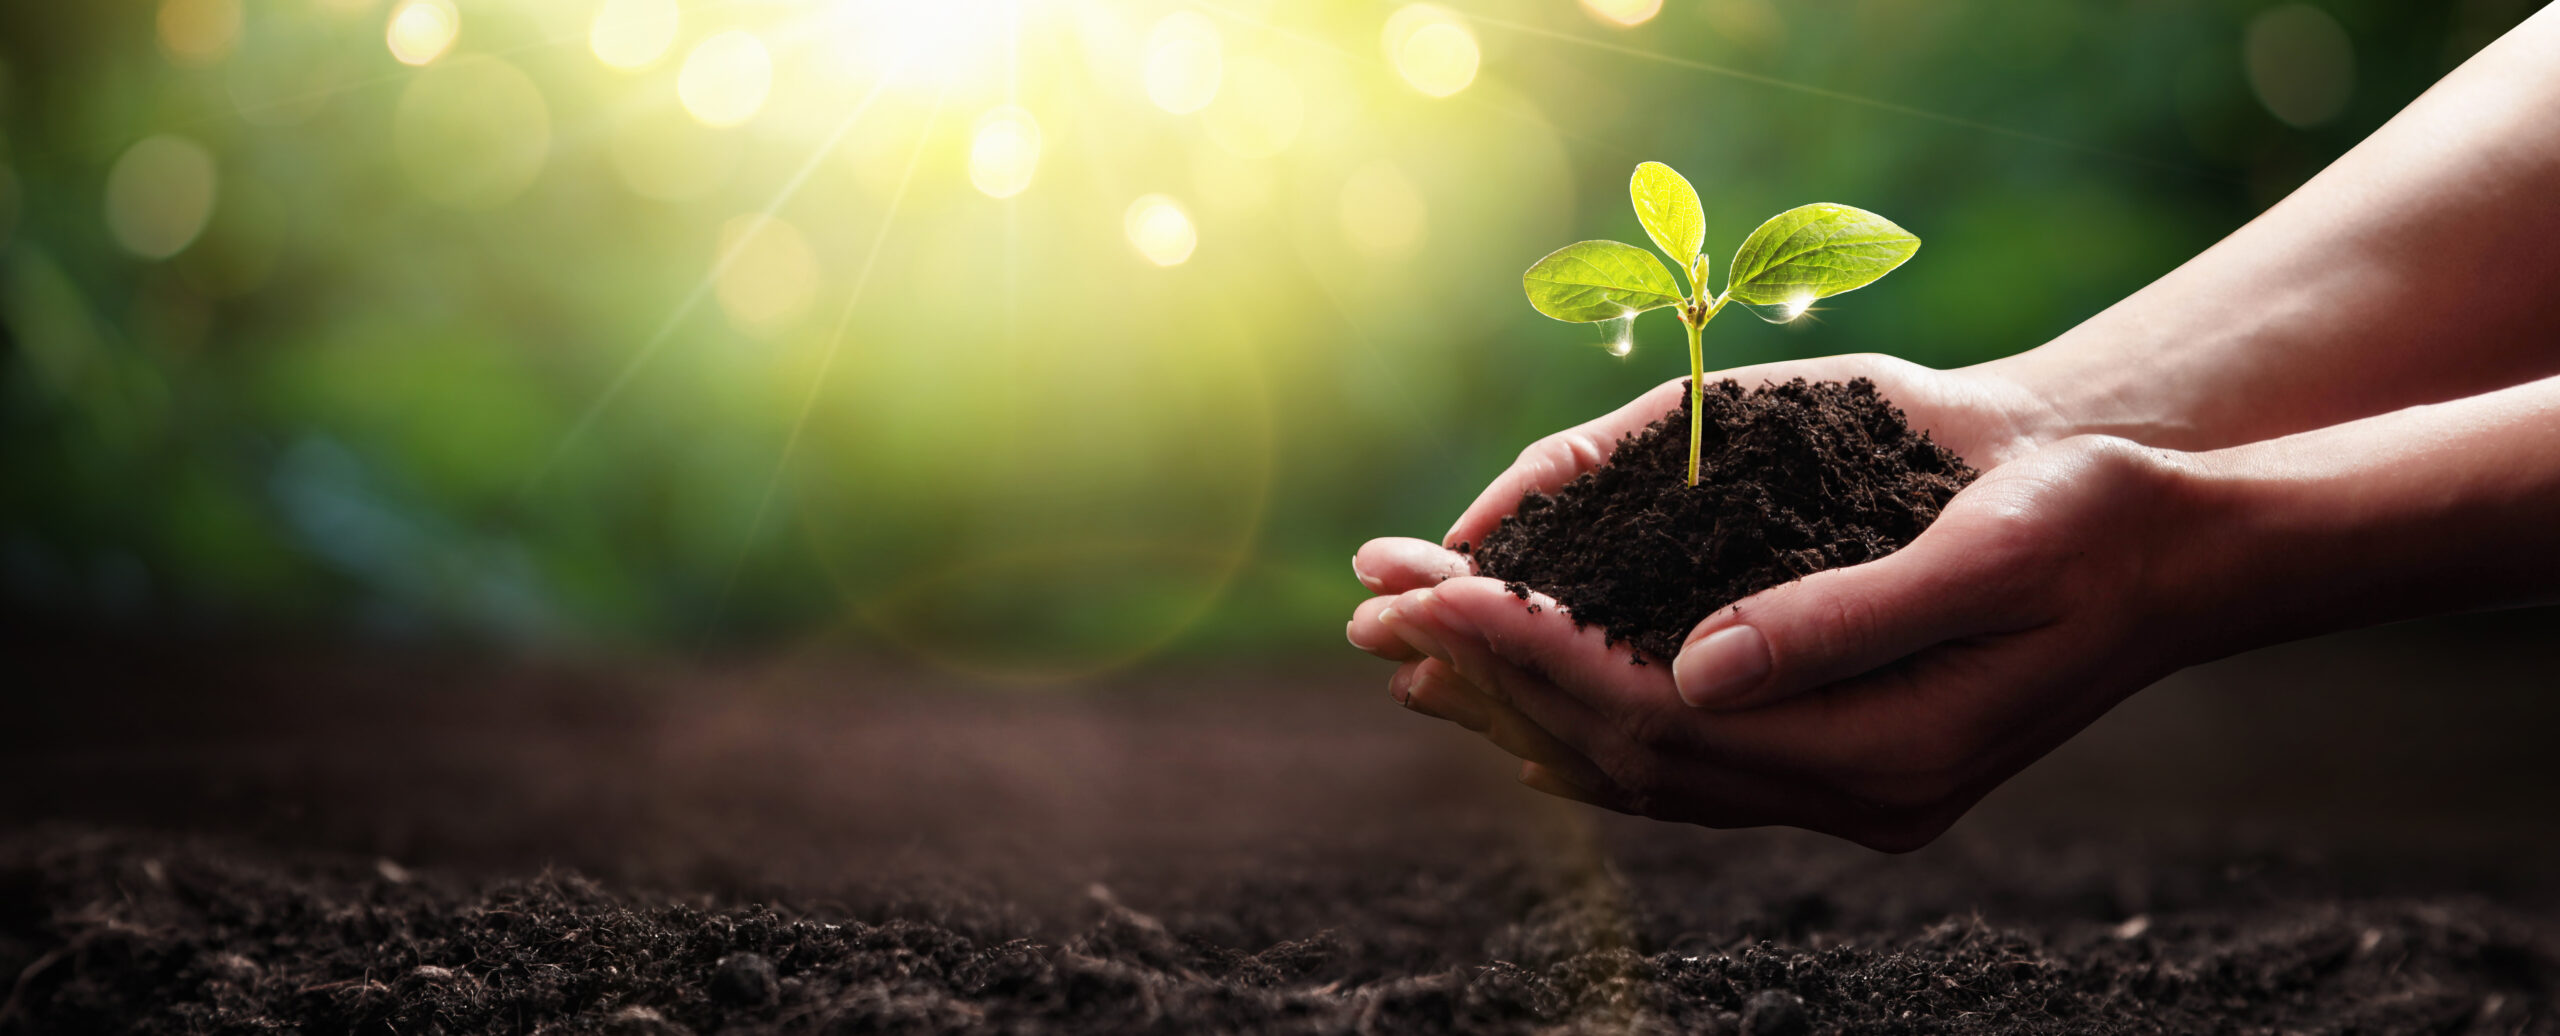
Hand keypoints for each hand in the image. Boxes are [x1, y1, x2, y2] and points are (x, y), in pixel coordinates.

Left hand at [1347, 355, 2193, 848]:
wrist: (2178, 554)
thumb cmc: (2093, 525)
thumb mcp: (1989, 550)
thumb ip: (1843, 619)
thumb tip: (1690, 668)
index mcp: (1883, 753)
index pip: (1655, 715)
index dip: (1530, 651)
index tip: (1427, 588)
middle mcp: (1853, 794)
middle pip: (1623, 752)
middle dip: (1489, 675)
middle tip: (1367, 610)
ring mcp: (1845, 791)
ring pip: (1640, 768)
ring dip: (1518, 701)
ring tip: (1409, 645)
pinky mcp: (1840, 761)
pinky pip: (1682, 759)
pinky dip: (1589, 720)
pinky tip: (1523, 689)